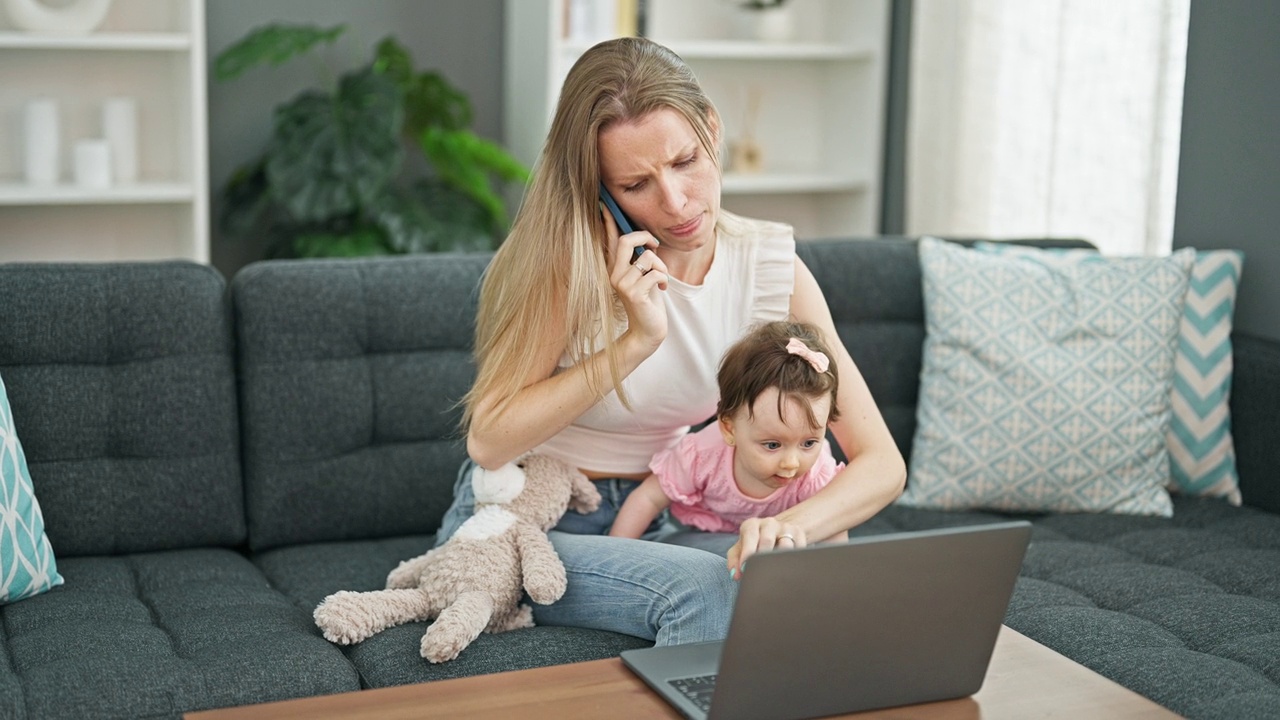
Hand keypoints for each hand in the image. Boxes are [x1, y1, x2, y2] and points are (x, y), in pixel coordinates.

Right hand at [601, 203, 667, 352]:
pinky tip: (661, 290)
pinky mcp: (634, 294)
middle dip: (647, 237)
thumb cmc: (648, 301)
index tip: (605, 204)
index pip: (611, 239)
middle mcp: (614, 274)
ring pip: (648, 258)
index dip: (608, 221)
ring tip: (661, 279)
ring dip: (662, 266)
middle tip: (656, 246)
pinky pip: (657, 273)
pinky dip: (664, 280)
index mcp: (614, 267)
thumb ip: (640, 259)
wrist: (648, 330)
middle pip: (628, 240)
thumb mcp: (642, 277)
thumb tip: (648, 241)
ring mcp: (622, 284)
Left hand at [727, 517, 804, 579]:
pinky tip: (789, 568)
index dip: (747, 553)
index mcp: (751, 525)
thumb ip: (734, 561)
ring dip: (780, 561)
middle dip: (763, 558)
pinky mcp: (799, 534)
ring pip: (786, 546)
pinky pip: (799, 549)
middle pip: (767, 540)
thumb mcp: (740, 549)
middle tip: (761, 574)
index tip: (745, 568)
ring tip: (776, 574)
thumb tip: (736, 574)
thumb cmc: (753, 544)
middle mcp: (769, 523)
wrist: (776, 532)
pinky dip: (794, 561)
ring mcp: (785, 527)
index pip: (750, 536)